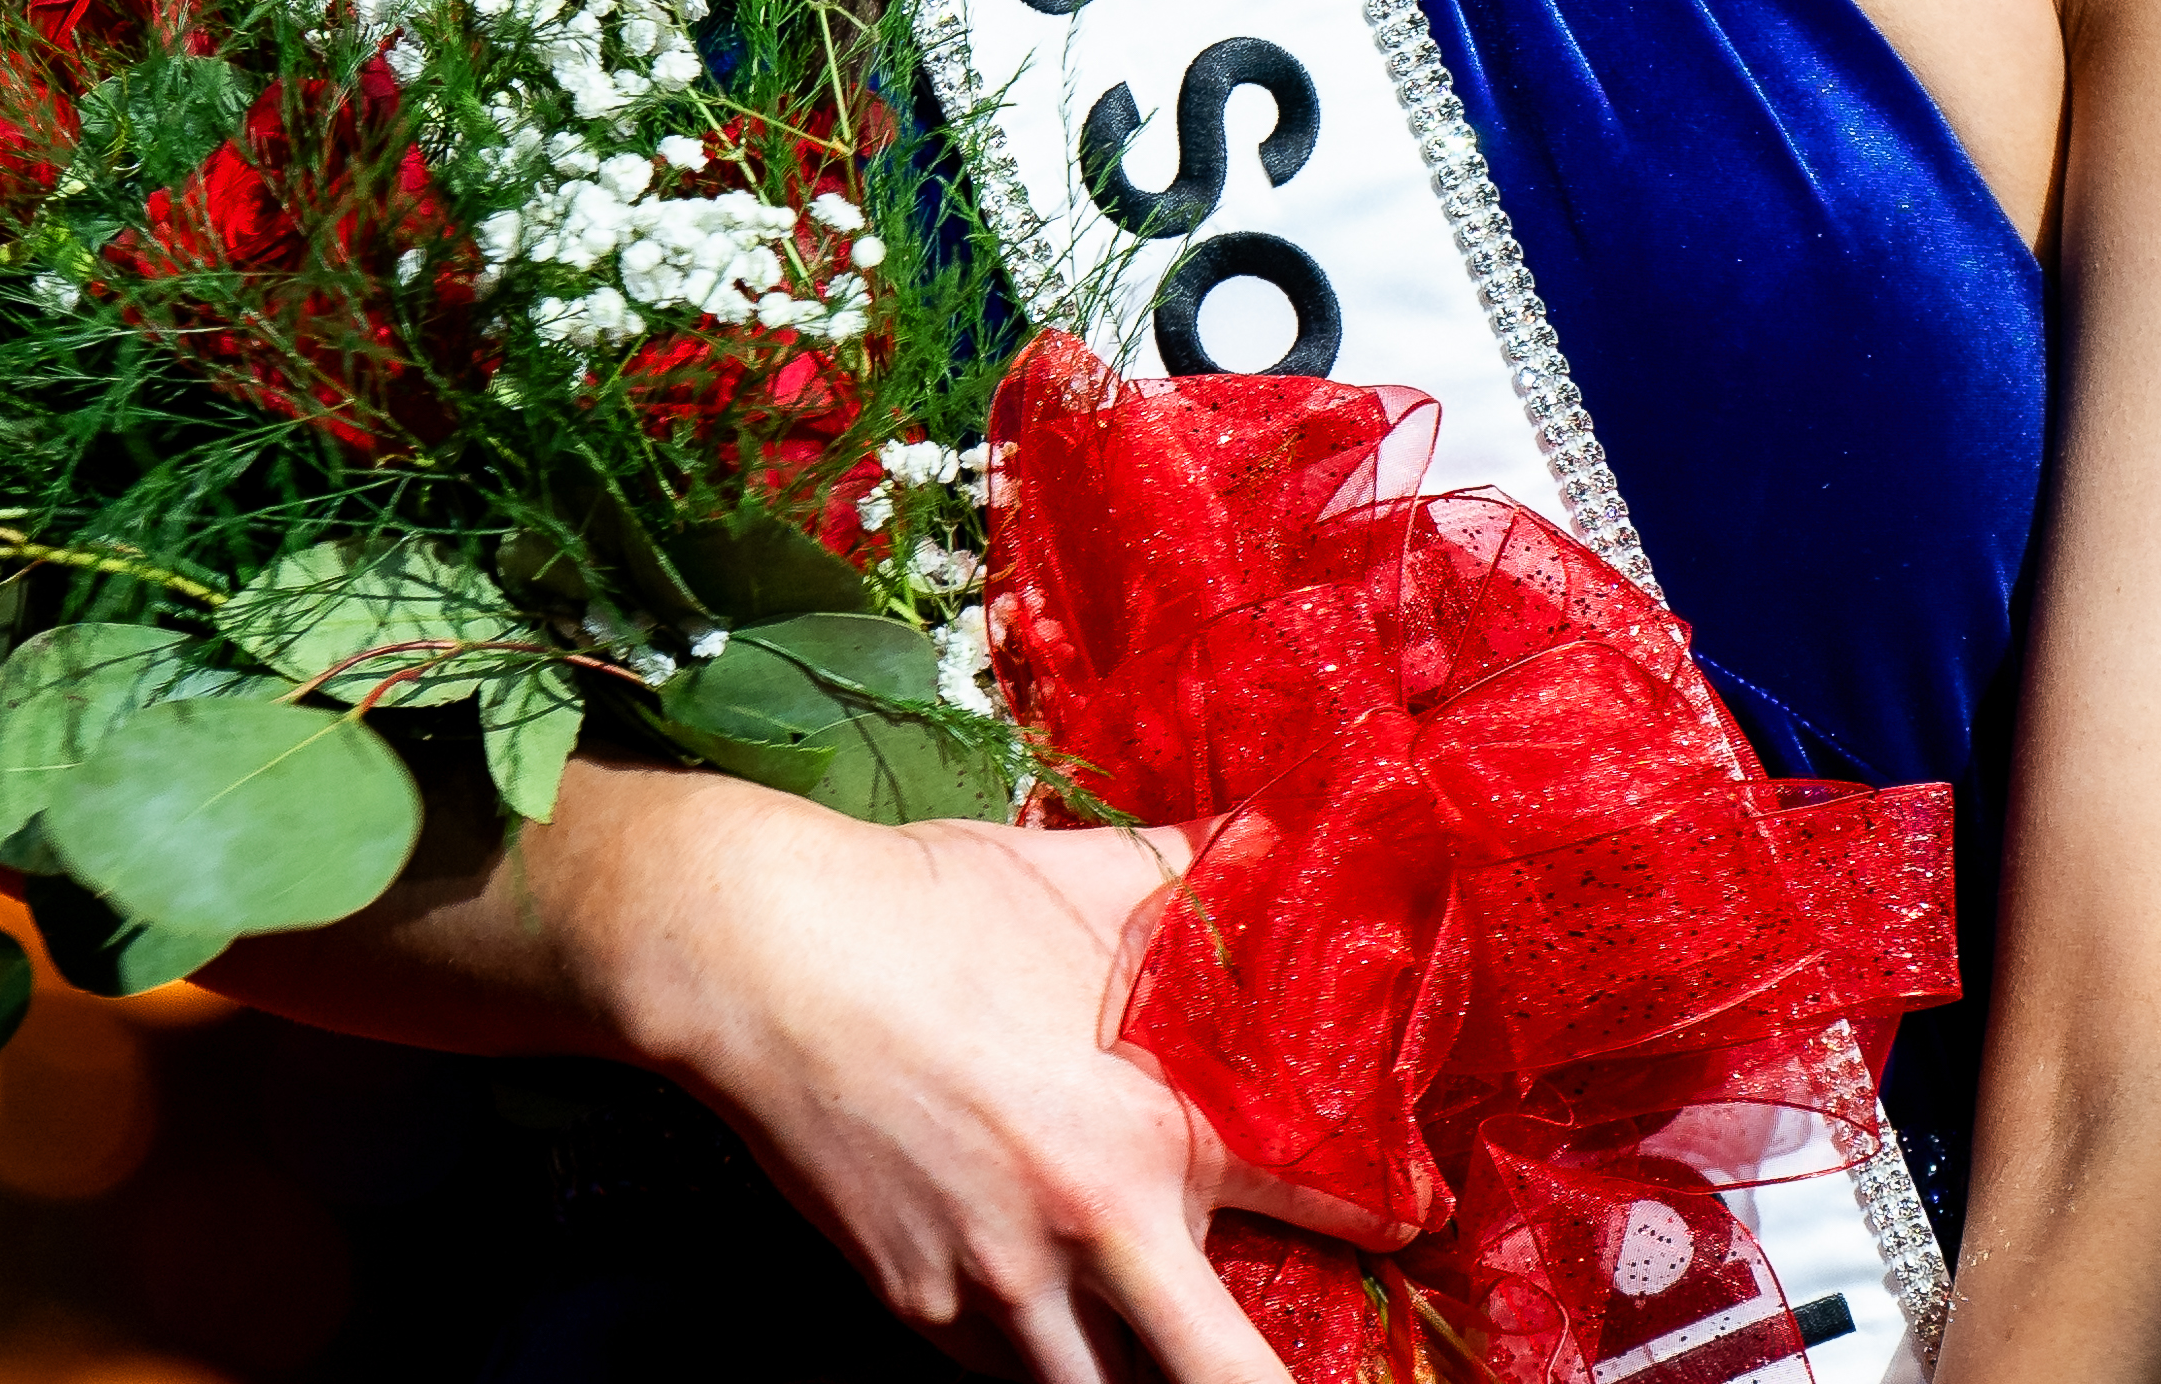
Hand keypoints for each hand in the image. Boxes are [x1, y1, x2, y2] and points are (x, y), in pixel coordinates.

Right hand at [539, 771, 1380, 1383]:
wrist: (761, 951)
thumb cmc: (929, 905)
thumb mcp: (1085, 874)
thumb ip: (1203, 871)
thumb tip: (1293, 831)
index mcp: (1159, 1125)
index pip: (1327, 1215)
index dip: (1383, 1228)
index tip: (1398, 1228)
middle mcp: (1093, 1226)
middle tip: (1292, 1372)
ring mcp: (1000, 1285)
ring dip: (1135, 1366)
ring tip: (1145, 1324)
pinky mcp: (919, 1309)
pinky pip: (1005, 1364)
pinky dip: (1036, 1345)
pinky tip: (1037, 1292)